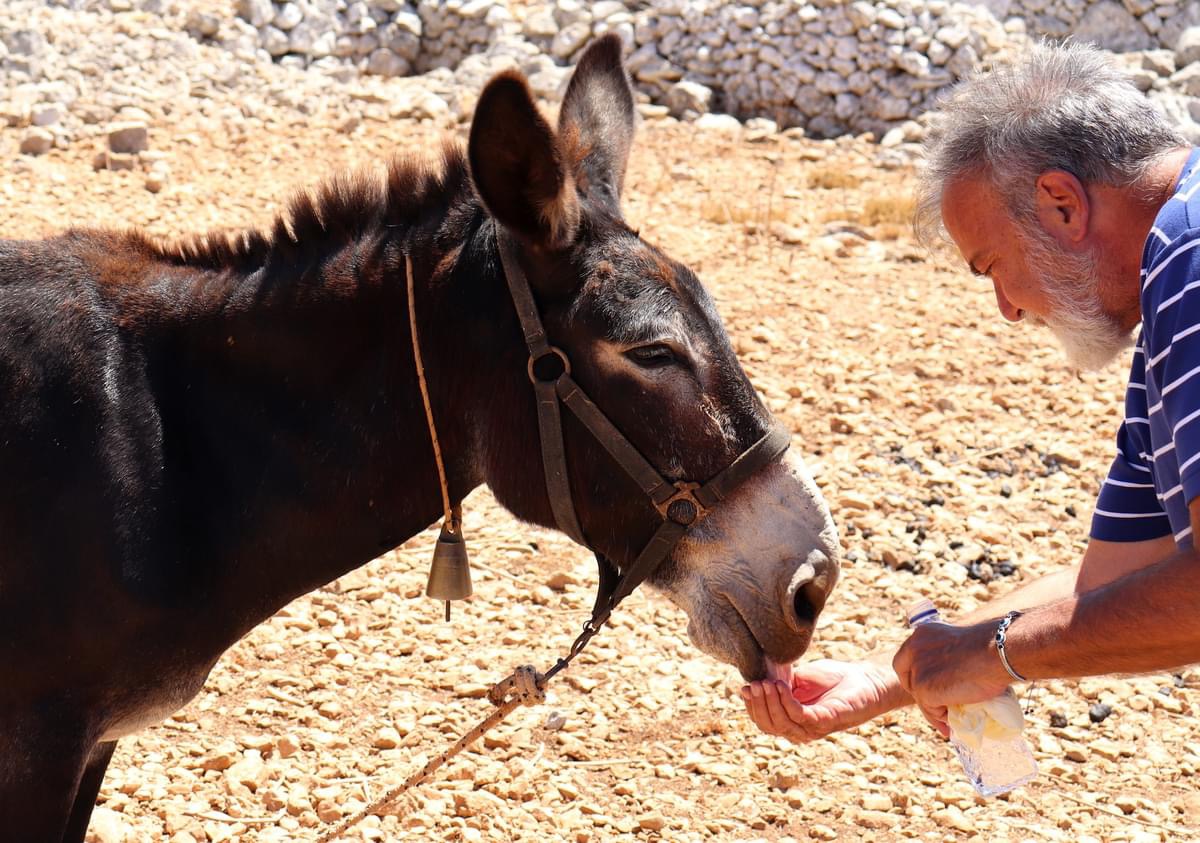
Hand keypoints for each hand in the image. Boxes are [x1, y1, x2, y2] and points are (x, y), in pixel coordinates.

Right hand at [740, 658, 908, 742]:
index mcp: (792, 721)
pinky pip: (798, 716)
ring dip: (769, 702)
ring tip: (765, 683)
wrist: (864, 679)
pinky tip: (780, 686)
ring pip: (781, 723)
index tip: (744, 687)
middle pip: (769, 726)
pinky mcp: (824, 722)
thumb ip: (780, 683)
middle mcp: (800, 730)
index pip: (764, 721)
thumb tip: (754, 682)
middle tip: (754, 684)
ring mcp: (812, 729)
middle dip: (757, 705)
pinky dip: (785, 701)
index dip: (751, 706)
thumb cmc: (834, 679)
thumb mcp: (799, 679)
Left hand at [893, 620, 1010, 736]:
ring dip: (934, 710)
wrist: (997, 651)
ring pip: (921, 697)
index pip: (906, 660)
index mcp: (921, 635)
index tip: (929, 688)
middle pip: (909, 680)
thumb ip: (947, 654)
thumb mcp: (959, 644)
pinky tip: (952, 722)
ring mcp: (917, 670)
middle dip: (921, 695)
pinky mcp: (924, 688)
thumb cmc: (991, 647)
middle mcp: (913, 649)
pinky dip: (941, 717)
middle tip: (937, 708)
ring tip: (948, 722)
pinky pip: (931, 709)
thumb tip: (951, 676)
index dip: (915, 676)